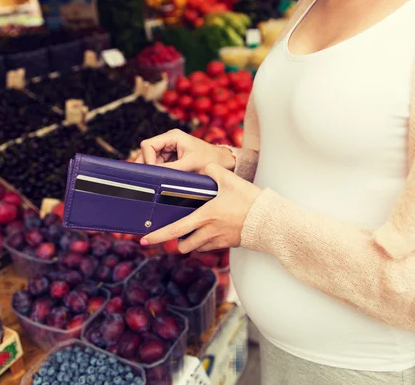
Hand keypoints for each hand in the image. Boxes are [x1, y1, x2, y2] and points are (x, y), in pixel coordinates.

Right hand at [135, 129, 234, 171]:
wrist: (222, 161)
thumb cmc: (209, 159)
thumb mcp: (189, 164)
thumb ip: (170, 169)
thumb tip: (153, 175)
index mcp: (172, 136)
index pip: (148, 145)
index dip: (147, 159)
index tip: (152, 172)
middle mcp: (168, 140)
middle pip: (147, 152)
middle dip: (148, 165)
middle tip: (150, 179)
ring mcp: (169, 148)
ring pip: (152, 159)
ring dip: (154, 170)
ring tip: (160, 179)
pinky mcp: (172, 157)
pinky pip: (159, 164)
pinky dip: (160, 172)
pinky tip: (164, 178)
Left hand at [141, 163, 260, 251]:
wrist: (270, 220)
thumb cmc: (250, 201)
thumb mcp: (230, 180)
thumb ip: (213, 170)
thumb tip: (204, 166)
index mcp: (205, 216)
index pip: (175, 229)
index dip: (157, 236)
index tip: (144, 240)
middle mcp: (208, 232)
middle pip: (183, 246)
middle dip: (177, 242)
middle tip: (177, 233)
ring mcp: (218, 240)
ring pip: (196, 248)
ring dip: (192, 242)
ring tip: (196, 229)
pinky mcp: (228, 244)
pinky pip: (211, 247)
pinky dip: (206, 242)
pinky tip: (212, 230)